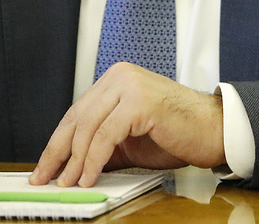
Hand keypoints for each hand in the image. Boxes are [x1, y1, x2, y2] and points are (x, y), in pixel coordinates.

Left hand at [30, 62, 224, 187]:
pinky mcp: (140, 101)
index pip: (76, 112)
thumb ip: (101, 145)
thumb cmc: (177, 134)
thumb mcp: (129, 139)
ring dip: (74, 160)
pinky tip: (88, 177)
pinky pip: (106, 135)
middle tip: (44, 178)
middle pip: (77, 118)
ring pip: (88, 126)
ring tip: (68, 183)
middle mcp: (120, 76)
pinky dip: (93, 159)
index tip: (44, 167)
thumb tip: (69, 168)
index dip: (57, 143)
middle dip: (58, 152)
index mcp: (116, 79)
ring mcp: (130, 85)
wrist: (214, 130)